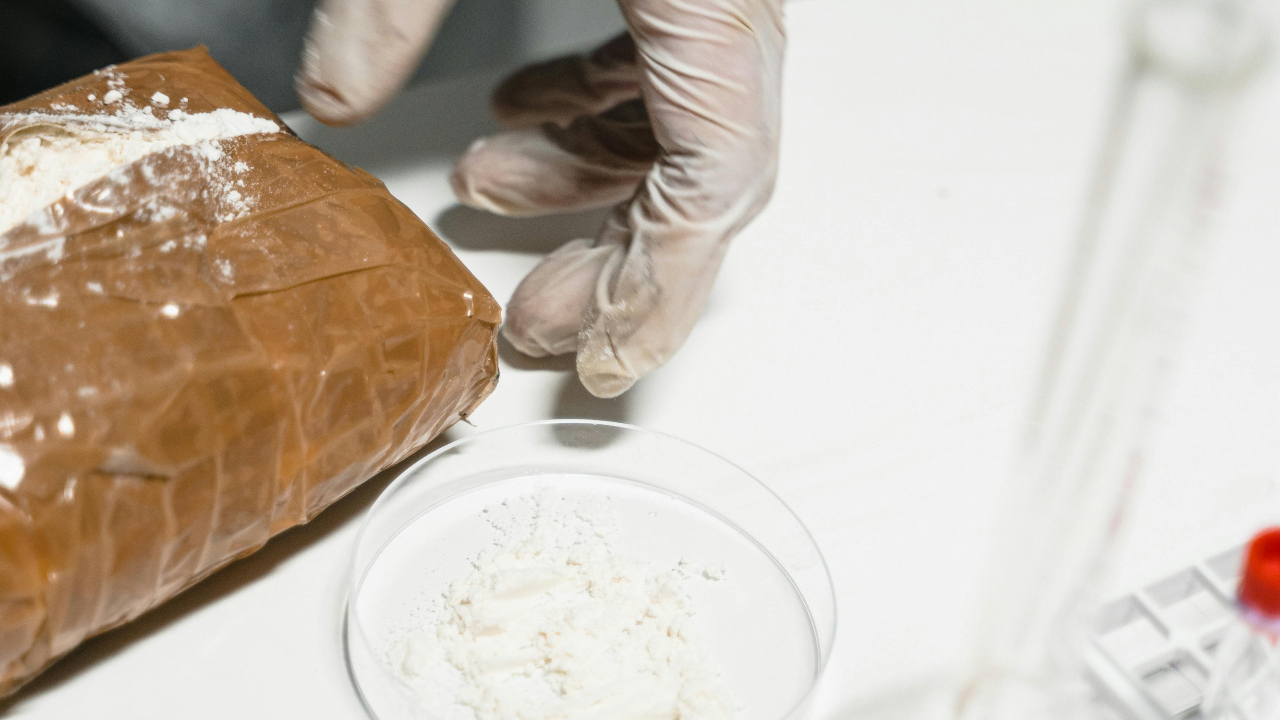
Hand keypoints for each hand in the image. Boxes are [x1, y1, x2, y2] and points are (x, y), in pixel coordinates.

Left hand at [298, 0, 784, 397]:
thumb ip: (390, 3)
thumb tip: (336, 100)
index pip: (716, 181)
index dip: (662, 289)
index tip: (606, 359)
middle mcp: (732, 7)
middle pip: (700, 179)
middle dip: (612, 261)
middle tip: (533, 320)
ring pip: (679, 128)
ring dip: (586, 180)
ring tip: (488, 197)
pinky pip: (659, 69)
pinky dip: (591, 109)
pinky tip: (523, 114)